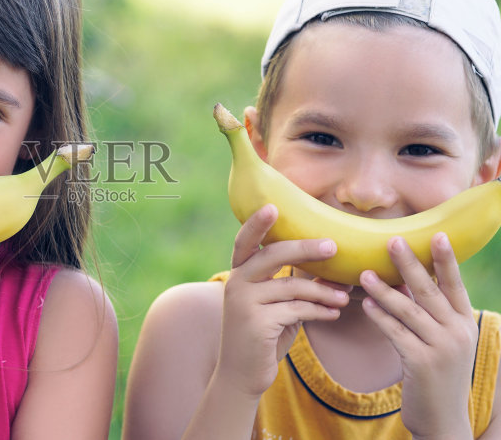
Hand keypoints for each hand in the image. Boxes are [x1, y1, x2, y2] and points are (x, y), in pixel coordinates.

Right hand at [216, 204, 348, 397]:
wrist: (241, 375)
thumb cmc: (263, 335)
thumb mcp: (276, 305)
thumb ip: (293, 284)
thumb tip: (332, 268)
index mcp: (238, 275)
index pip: (245, 242)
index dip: (256, 223)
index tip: (273, 206)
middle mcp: (236, 284)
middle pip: (273, 255)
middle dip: (305, 249)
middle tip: (333, 246)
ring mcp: (244, 303)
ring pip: (292, 286)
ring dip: (323, 291)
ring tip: (344, 296)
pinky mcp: (257, 323)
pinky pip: (297, 310)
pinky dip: (320, 311)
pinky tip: (334, 313)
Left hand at [360, 233, 475, 438]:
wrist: (442, 418)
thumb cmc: (436, 372)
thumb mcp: (441, 340)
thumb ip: (428, 312)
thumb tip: (403, 277)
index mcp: (465, 322)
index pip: (455, 284)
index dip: (446, 260)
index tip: (436, 234)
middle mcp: (458, 332)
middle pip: (429, 291)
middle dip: (409, 264)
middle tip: (391, 240)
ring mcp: (441, 348)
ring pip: (408, 310)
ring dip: (384, 290)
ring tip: (363, 273)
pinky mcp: (421, 363)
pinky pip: (396, 333)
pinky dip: (380, 317)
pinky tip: (365, 305)